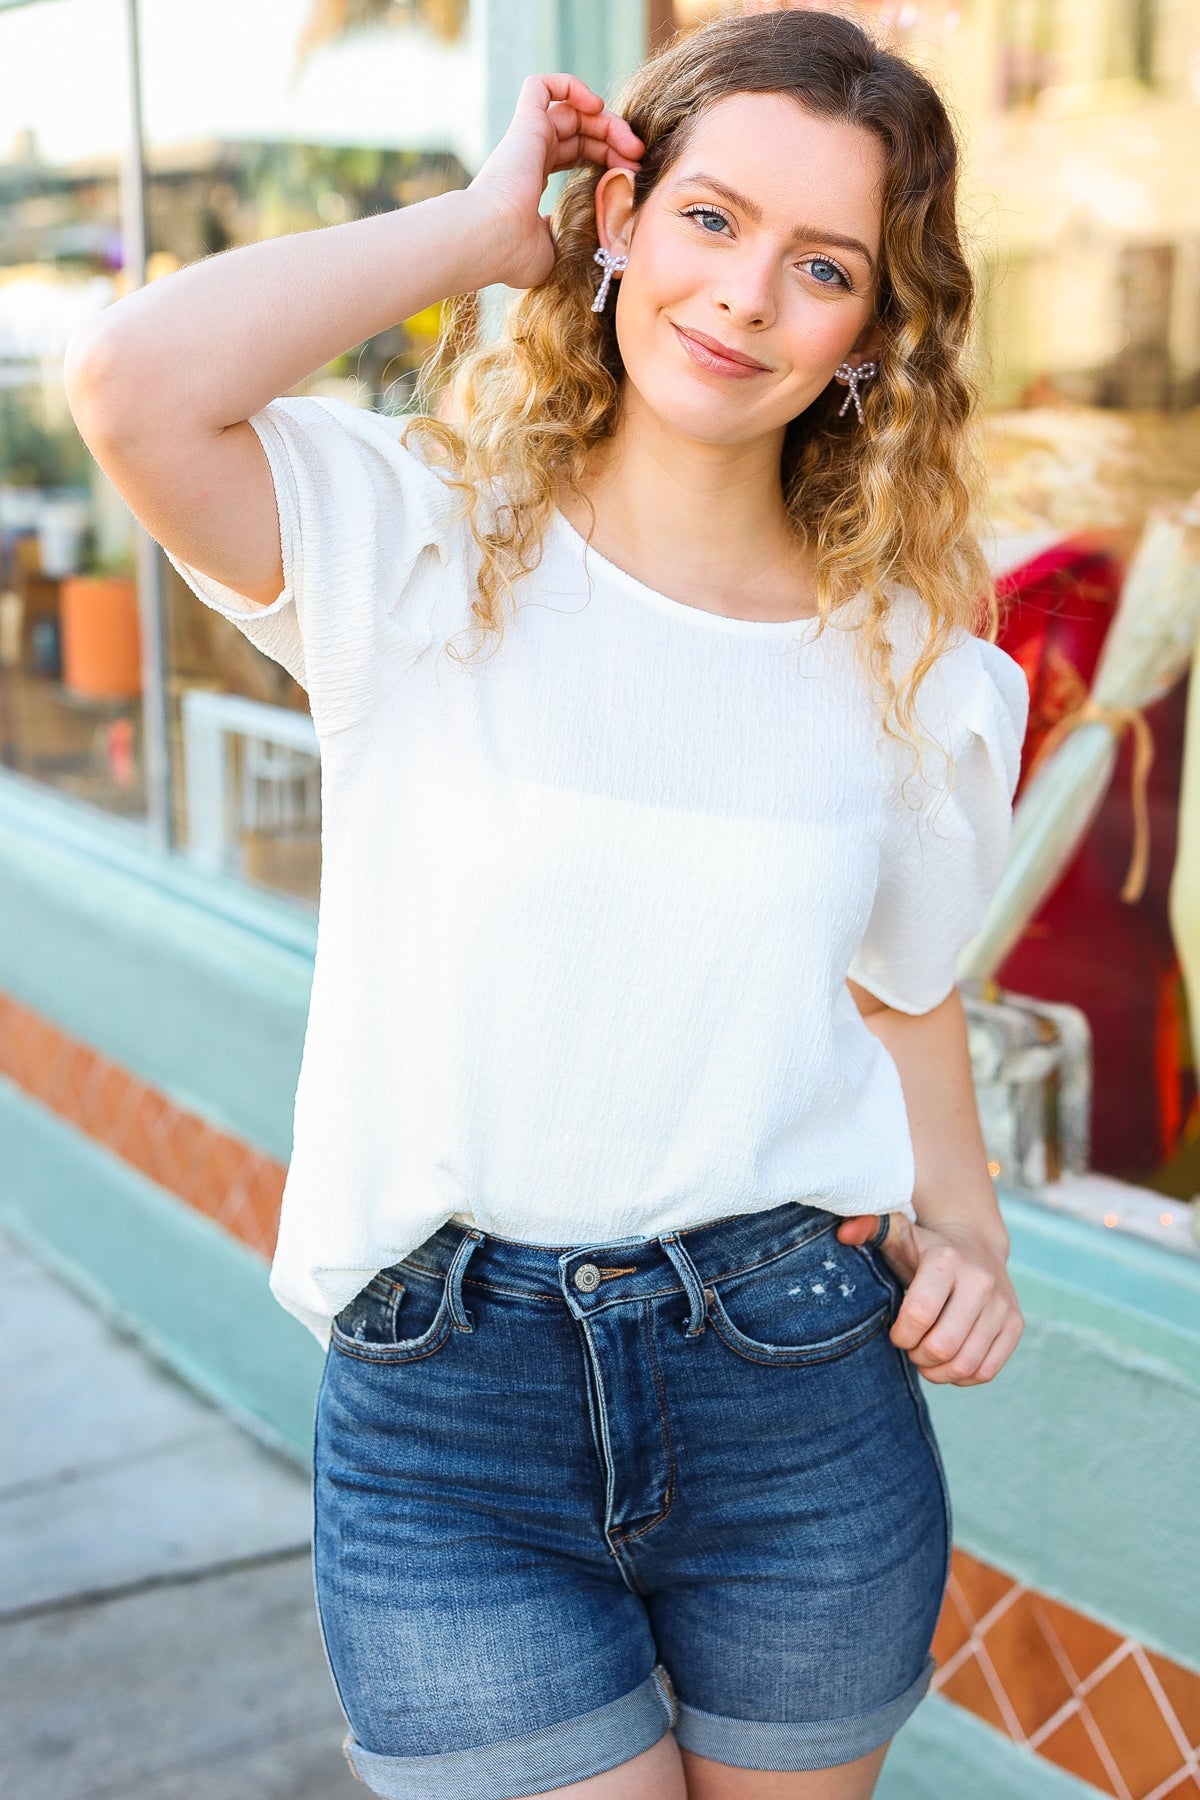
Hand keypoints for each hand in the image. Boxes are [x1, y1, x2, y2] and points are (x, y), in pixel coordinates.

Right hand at [467, 73, 642, 290]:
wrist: (491, 240)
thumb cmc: (517, 253)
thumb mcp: (556, 246)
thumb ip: (572, 232)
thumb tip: (592, 231)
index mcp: (533, 180)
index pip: (576, 154)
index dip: (607, 159)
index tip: (630, 176)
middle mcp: (530, 155)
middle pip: (580, 131)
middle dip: (614, 139)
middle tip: (639, 158)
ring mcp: (526, 138)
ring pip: (571, 110)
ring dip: (607, 120)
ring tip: (630, 143)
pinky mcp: (524, 124)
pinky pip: (542, 86)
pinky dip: (570, 85)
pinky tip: (595, 106)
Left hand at [836, 1212, 1022, 1385]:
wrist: (976, 1245)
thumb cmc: (925, 1249)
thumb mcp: (898, 1235)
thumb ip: (868, 1227)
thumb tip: (844, 1233)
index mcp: (947, 1260)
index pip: (919, 1314)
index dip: (901, 1334)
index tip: (896, 1332)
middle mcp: (981, 1281)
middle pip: (942, 1346)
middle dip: (918, 1356)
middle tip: (911, 1348)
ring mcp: (1002, 1304)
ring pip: (966, 1364)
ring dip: (938, 1372)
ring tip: (926, 1358)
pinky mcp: (1015, 1324)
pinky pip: (987, 1371)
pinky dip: (963, 1377)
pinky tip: (949, 1362)